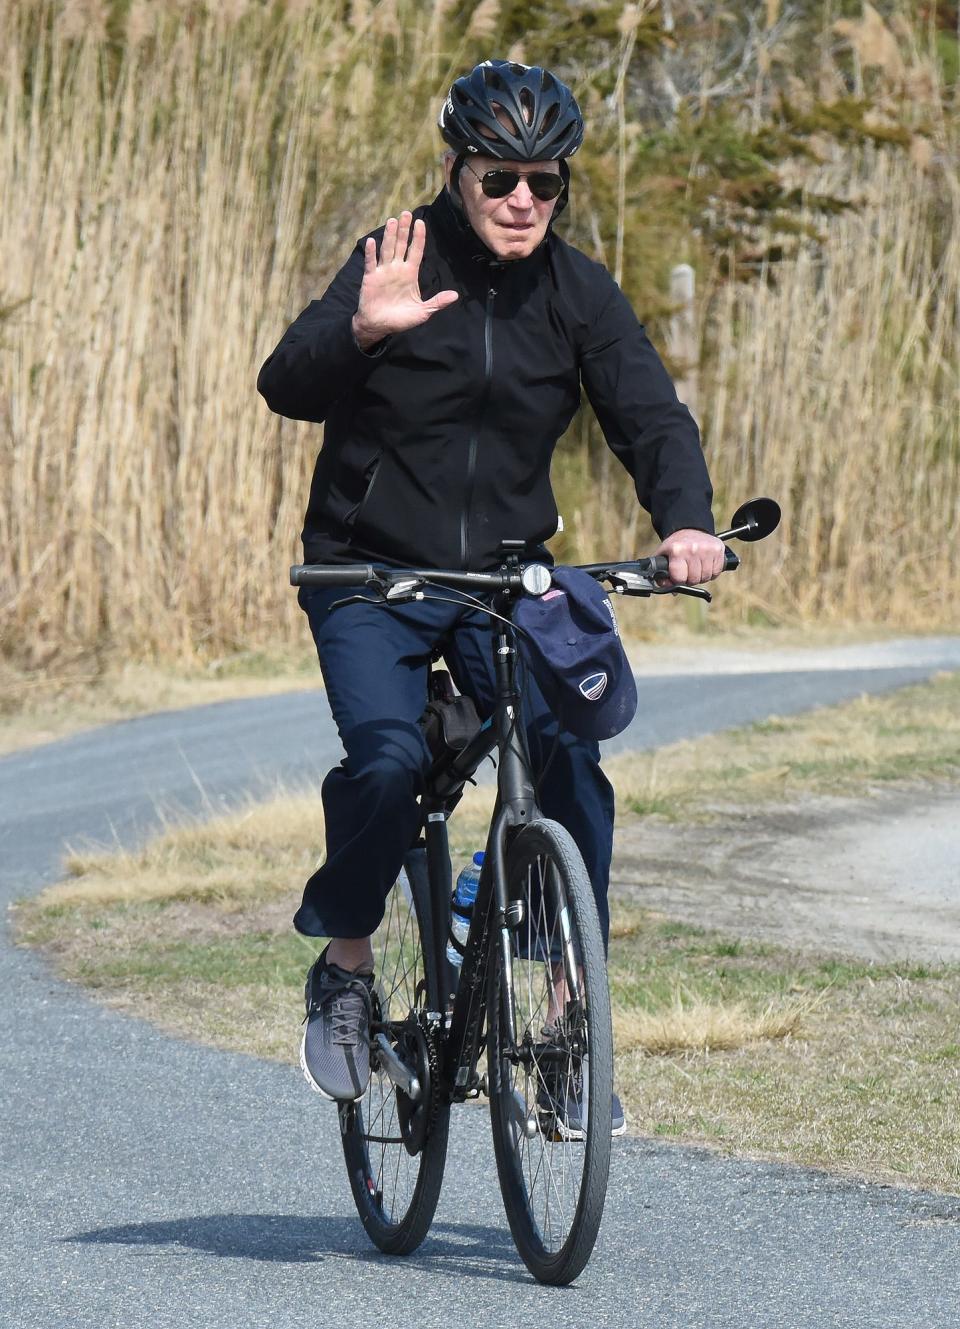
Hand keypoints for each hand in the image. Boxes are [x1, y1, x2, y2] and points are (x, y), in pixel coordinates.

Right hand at [352, 211, 458, 349]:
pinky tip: (372, 242)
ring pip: (387, 249)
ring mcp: (383, 272)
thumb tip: (455, 295)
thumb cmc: (401, 319)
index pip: (416, 251)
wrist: (379, 326)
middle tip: (406, 213)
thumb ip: (437, 303)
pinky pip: (371, 263)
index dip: (418, 237)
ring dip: (389, 236)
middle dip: (403, 230)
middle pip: (400, 245)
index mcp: (410, 274)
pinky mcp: (371, 278)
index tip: (421, 223)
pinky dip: (371, 253)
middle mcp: (397, 269)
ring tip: (392, 221)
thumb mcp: (423, 312)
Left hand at [653, 528, 725, 585]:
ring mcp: (707, 549)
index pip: (679, 578)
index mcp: (677, 550)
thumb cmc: (676, 545)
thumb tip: (665, 586)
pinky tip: (705, 564)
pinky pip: (716, 571)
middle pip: (694, 580)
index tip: (678, 576)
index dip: (678, 580)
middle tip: (687, 572)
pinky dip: (711, 572)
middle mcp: (693, 549)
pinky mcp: (718, 549)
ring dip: (701, 576)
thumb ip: (660, 572)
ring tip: (696, 567)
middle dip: (689, 579)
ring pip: (706, 577)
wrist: (690, 529)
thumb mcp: (663, 555)